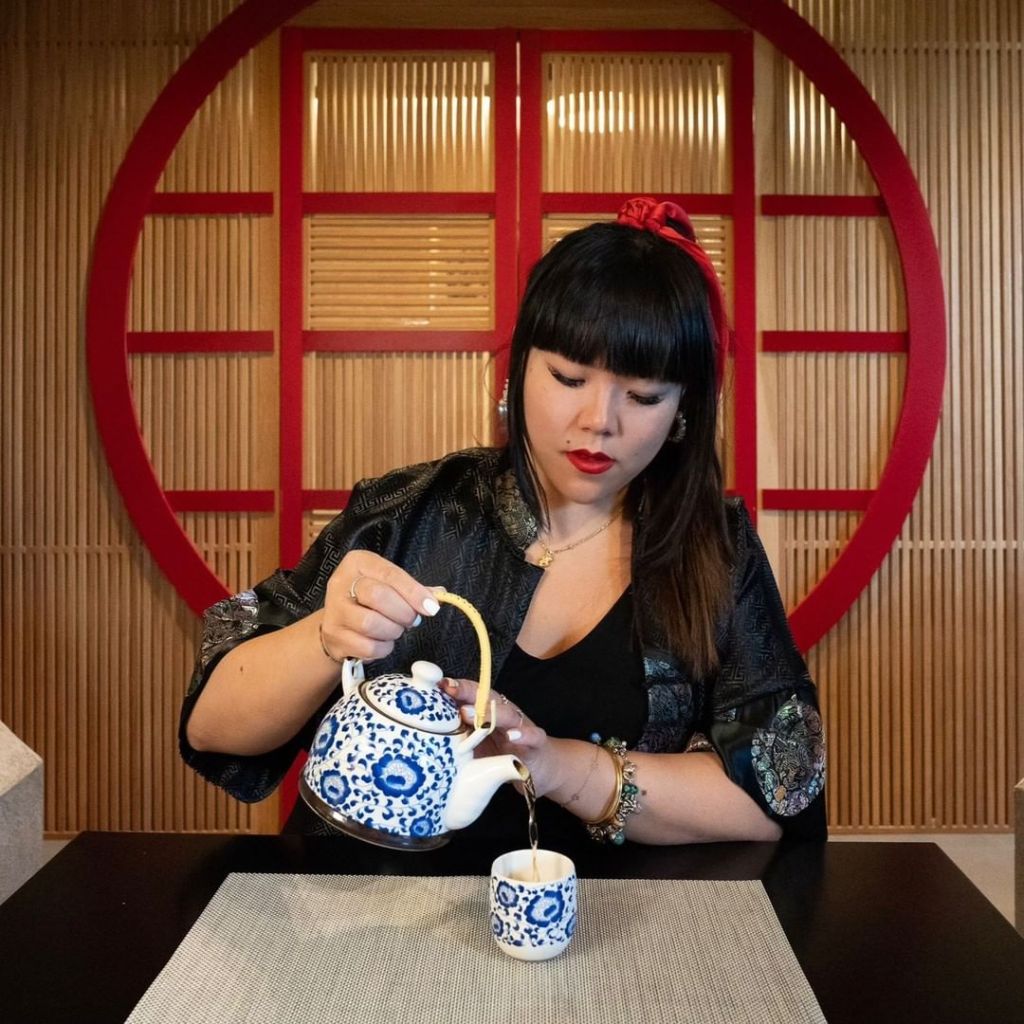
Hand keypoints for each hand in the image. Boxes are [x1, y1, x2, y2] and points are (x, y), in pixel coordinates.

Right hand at [321, 551, 440, 662]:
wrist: (337, 622)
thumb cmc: (369, 599)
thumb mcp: (389, 585)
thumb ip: (412, 589)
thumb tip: (439, 595)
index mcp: (358, 562)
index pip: (389, 574)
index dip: (413, 592)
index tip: (431, 607)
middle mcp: (341, 582)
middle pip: (377, 596)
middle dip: (403, 612)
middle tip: (412, 620)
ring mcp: (334, 611)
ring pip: (370, 623)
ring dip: (392, 631)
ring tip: (395, 629)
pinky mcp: (334, 636)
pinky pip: (366, 646)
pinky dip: (383, 648)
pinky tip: (383, 642)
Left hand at [442, 677, 559, 796]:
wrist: (539, 768)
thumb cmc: (501, 754)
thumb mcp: (476, 745)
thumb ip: (458, 736)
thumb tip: (427, 732)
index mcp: (488, 712)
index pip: (471, 694)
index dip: (456, 688)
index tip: (437, 685)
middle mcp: (504, 713)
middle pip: (487, 698)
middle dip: (468, 693)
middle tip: (451, 691)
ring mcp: (522, 726)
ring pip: (508, 714)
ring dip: (490, 713)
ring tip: (473, 715)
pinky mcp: (537, 744)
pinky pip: (534, 736)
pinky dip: (525, 735)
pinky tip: (513, 736)